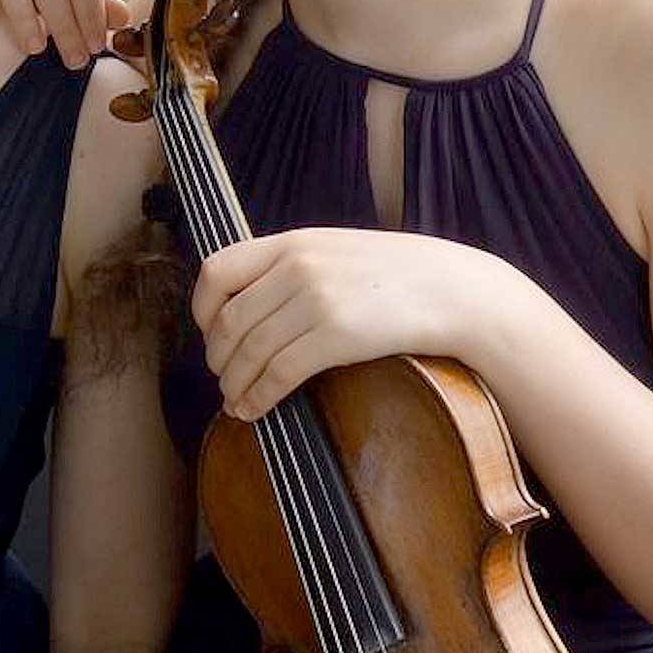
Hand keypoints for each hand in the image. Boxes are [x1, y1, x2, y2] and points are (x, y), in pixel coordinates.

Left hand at [193, 228, 517, 421]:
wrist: (452, 288)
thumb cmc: (395, 275)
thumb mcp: (334, 250)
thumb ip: (290, 266)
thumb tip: (247, 303)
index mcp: (291, 243)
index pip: (217, 271)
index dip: (201, 309)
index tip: (209, 333)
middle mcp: (296, 268)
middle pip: (228, 321)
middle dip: (217, 358)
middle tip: (222, 377)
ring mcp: (316, 300)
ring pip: (248, 351)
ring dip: (233, 385)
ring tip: (234, 401)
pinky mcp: (336, 336)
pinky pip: (278, 374)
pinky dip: (258, 397)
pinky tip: (255, 409)